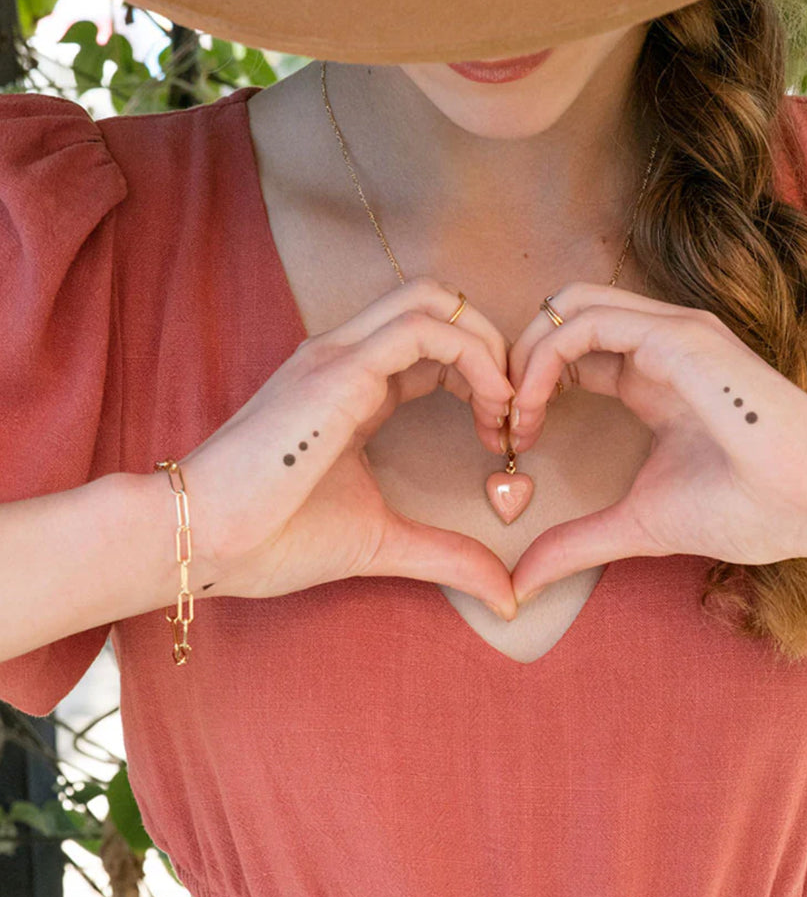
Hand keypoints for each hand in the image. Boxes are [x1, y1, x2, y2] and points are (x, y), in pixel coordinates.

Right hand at [177, 278, 518, 617]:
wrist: (201, 540)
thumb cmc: (275, 538)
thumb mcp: (382, 541)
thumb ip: (446, 555)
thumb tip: (507, 596)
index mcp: (354, 384)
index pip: (435, 343)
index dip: (482, 375)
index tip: (502, 432)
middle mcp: (347, 355)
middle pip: (441, 304)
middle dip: (494, 347)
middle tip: (516, 412)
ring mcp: (339, 355)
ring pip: (436, 301)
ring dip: (489, 347)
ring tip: (506, 410)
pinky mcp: (338, 369)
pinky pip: (425, 329)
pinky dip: (474, 356)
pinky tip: (489, 408)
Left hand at [505, 282, 806, 604]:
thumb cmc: (745, 509)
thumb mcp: (638, 523)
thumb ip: (577, 542)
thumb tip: (520, 585)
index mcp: (649, 377)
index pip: (570, 353)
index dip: (528, 388)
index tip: (509, 442)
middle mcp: (656, 344)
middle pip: (561, 317)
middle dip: (517, 360)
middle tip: (499, 420)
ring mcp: (668, 333)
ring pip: (569, 306)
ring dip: (525, 355)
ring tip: (513, 415)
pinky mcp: (675, 335)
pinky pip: (585, 322)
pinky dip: (543, 357)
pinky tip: (532, 407)